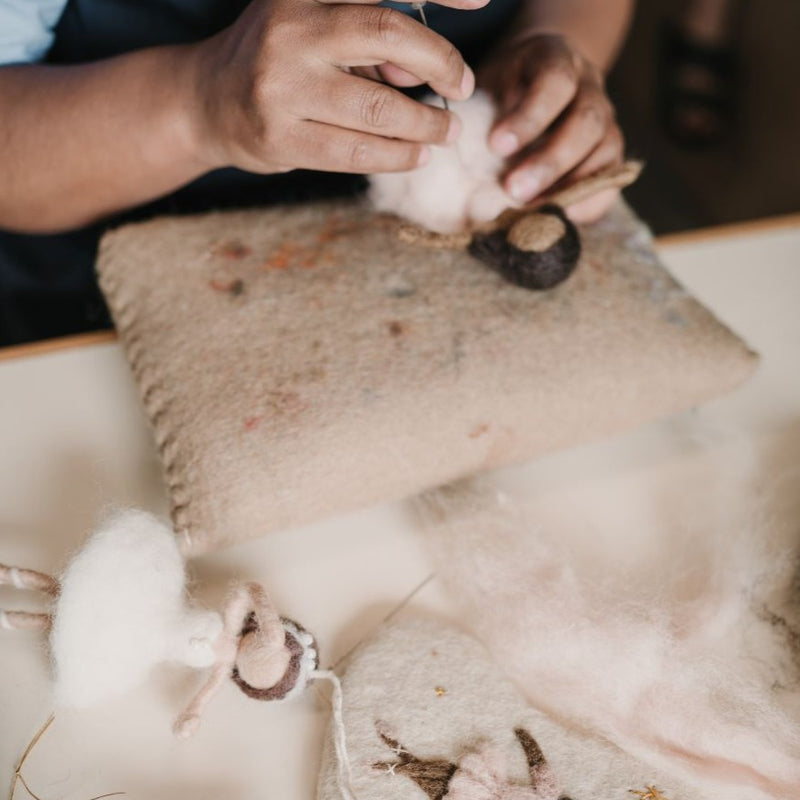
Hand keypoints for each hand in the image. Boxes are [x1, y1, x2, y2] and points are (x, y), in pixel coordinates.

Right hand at [190, 0, 486, 175]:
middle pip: (388, 34)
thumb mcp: (318, 26)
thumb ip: (372, 41)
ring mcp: (281, 86)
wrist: (208, 101)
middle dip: (441, 63)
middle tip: (463, 88)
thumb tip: (427, 74)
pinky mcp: (280, 138)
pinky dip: (398, 156)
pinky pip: (356, 152)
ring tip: (446, 132)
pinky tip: (417, 155)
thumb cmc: (280, 58)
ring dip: (427, 125)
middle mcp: (289, 29)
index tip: (481, 1)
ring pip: (379, 109)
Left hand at [481, 33, 623, 221]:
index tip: (496, 145)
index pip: (556, 81)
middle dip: (549, 161)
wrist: (533, 79)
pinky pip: (611, 178)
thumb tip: (467, 173)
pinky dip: (587, 202)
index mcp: (557, 59)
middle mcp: (590, 86)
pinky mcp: (610, 150)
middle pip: (586, 121)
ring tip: (533, 210)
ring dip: (569, 186)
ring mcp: (606, 118)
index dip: (529, 116)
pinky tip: (558, 216)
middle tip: (513, 190)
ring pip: (606, 150)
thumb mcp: (488, 89)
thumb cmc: (501, 92)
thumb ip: (484, 119)